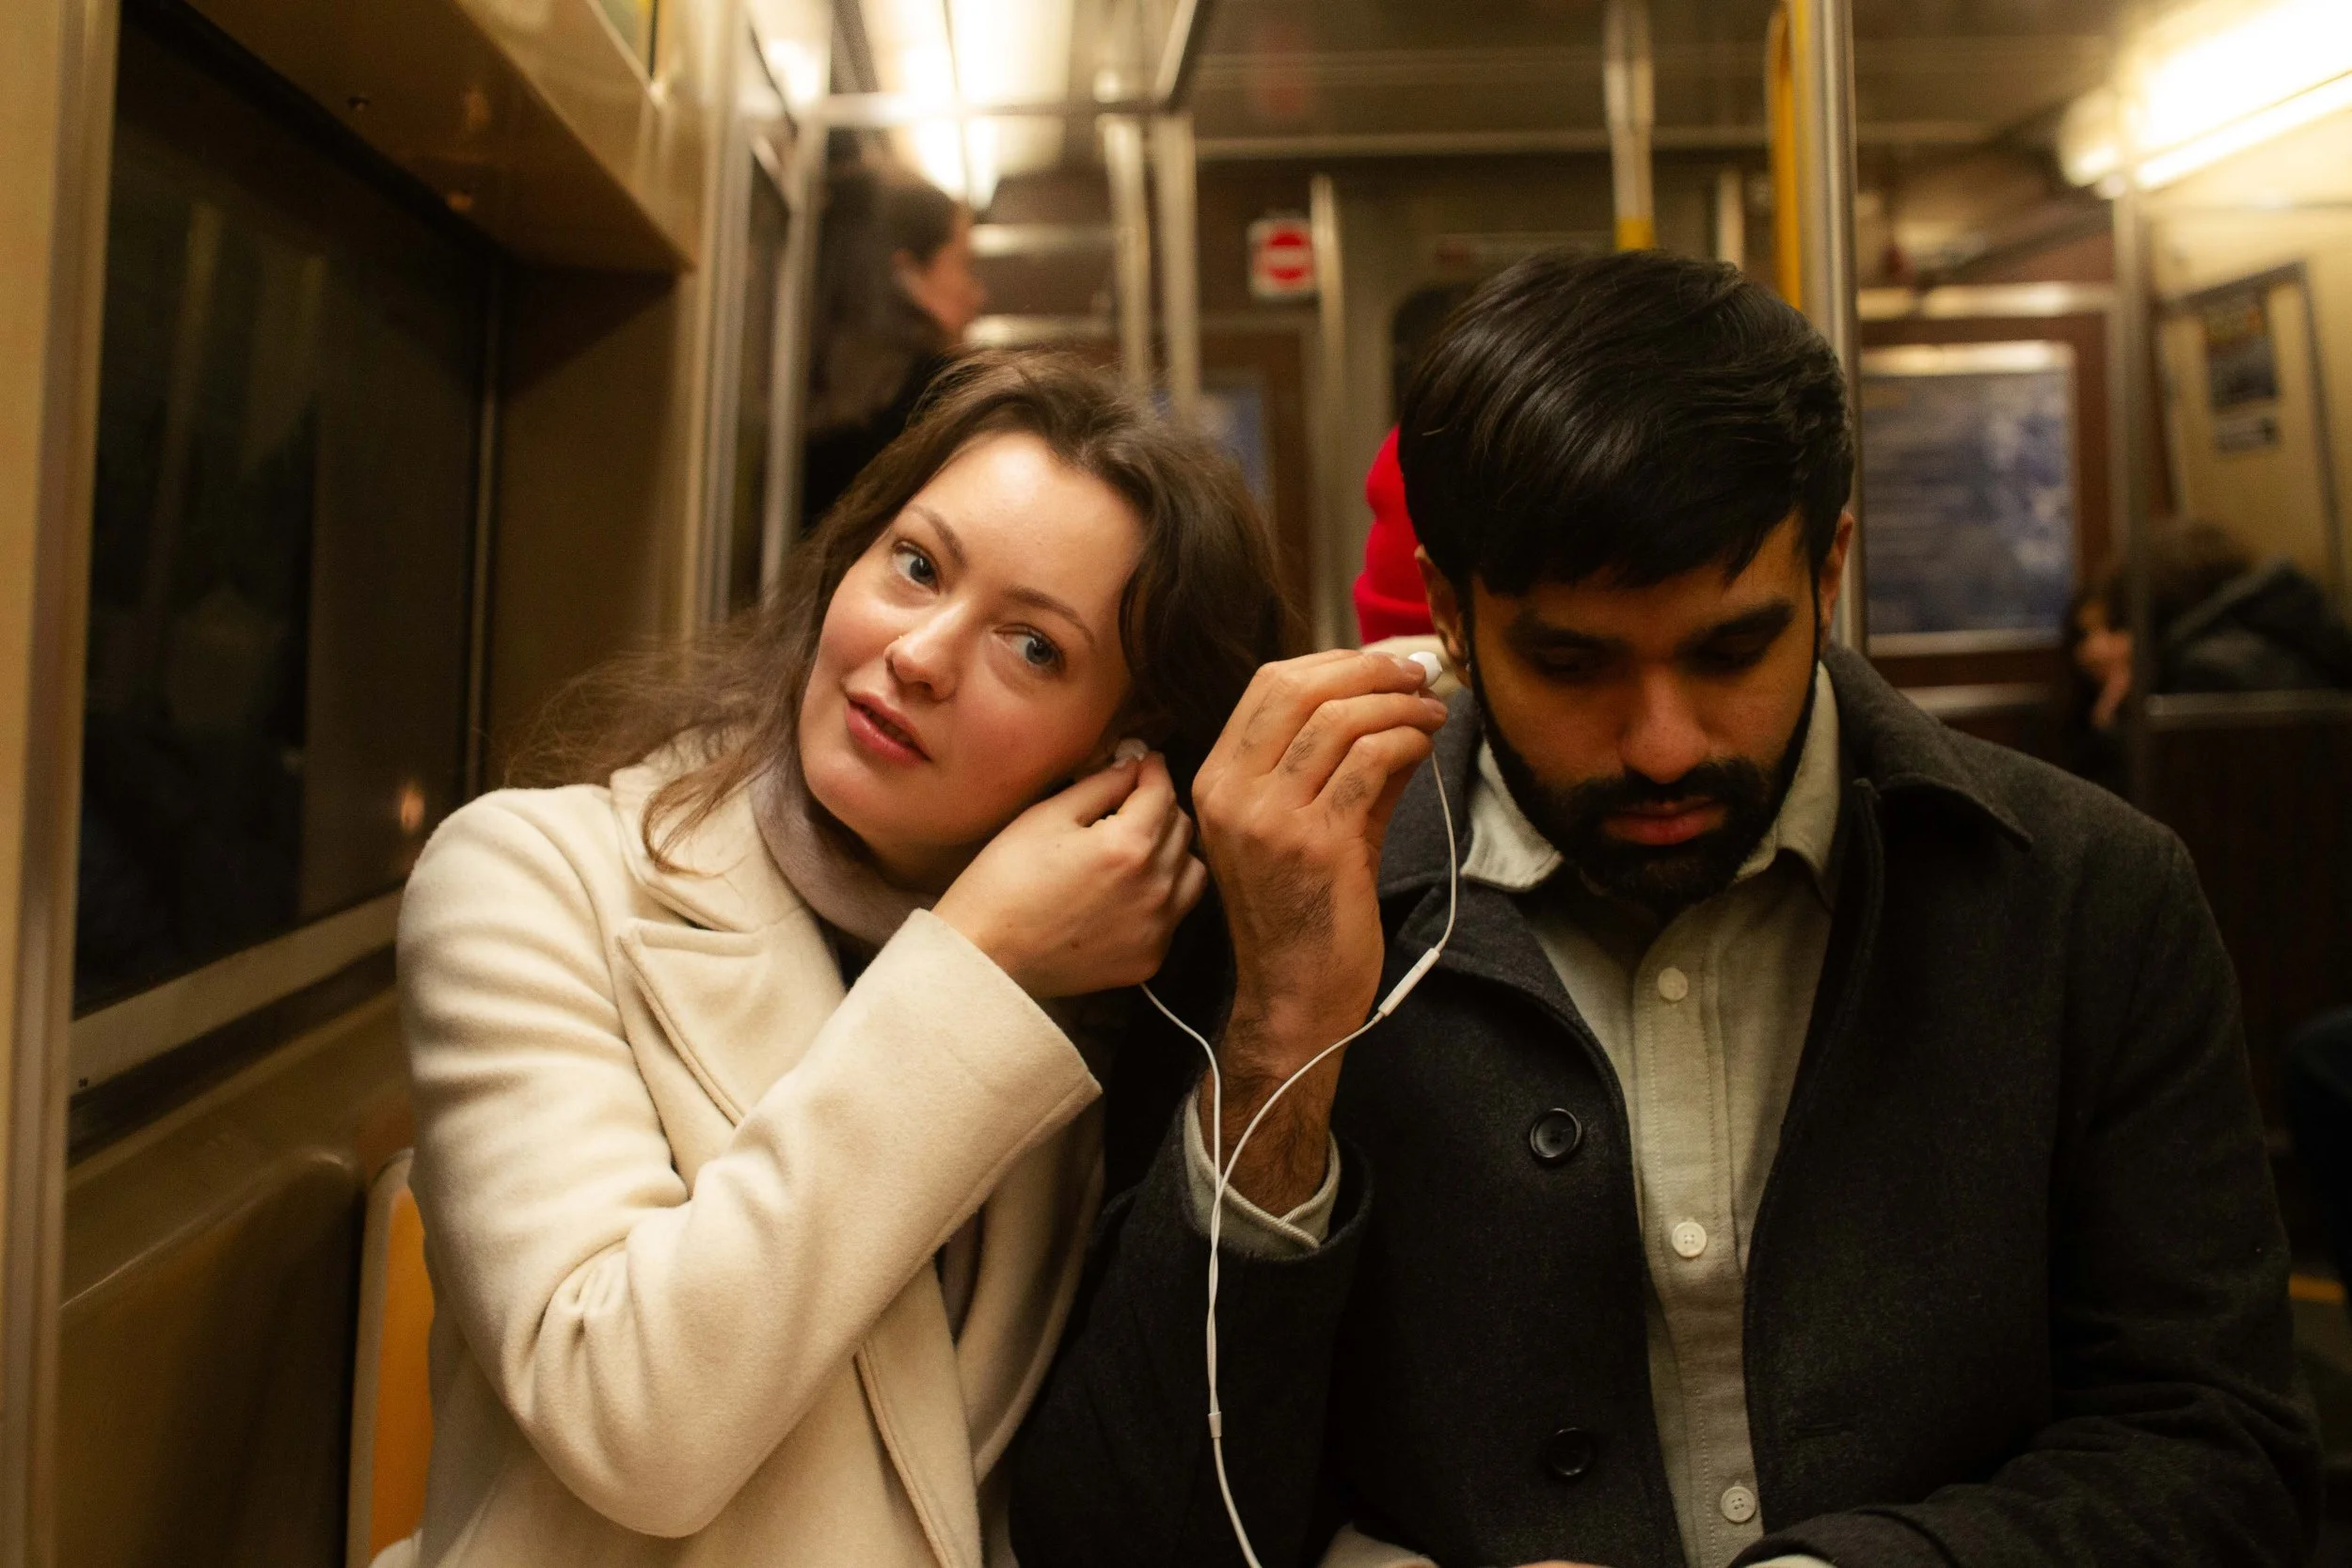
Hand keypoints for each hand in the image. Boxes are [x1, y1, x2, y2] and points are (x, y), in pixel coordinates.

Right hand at [935, 752, 1205, 998]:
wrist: (985, 957)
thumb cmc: (1003, 882)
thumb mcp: (1046, 817)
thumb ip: (1100, 786)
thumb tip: (1134, 767)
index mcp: (1128, 845)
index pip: (1163, 792)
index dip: (1152, 770)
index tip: (1145, 763)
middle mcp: (1155, 887)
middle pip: (1182, 829)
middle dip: (1160, 808)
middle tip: (1131, 804)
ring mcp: (1156, 928)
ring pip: (1192, 872)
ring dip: (1171, 853)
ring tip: (1135, 850)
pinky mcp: (1150, 959)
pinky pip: (1174, 915)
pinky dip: (1160, 896)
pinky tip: (1125, 893)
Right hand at [1189, 650, 1447, 1207]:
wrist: (1294, 998)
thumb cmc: (1304, 916)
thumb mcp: (1310, 826)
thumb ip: (1342, 764)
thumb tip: (1398, 703)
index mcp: (1216, 781)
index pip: (1268, 685)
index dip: (1333, 661)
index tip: (1381, 664)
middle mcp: (1231, 793)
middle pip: (1298, 687)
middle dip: (1368, 670)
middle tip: (1417, 674)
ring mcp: (1268, 819)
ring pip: (1338, 720)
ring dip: (1398, 705)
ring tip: (1432, 712)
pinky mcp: (1316, 844)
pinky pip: (1368, 762)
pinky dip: (1406, 741)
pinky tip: (1426, 745)